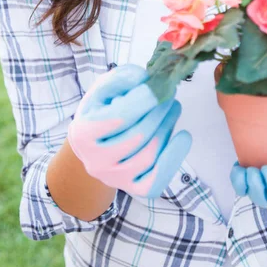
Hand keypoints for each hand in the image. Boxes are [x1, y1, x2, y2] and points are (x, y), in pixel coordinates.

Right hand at [68, 64, 191, 198]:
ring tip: (174, 107)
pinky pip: (157, 179)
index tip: (160, 83)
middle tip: (171, 92)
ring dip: (168, 126)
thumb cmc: (100, 111)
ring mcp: (115, 179)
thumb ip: (121, 79)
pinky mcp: (133, 189)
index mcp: (83, 134)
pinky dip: (174, 157)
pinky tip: (183, 136)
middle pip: (138, 135)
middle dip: (160, 110)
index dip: (144, 100)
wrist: (94, 146)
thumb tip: (145, 77)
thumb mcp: (103, 89)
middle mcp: (96, 162)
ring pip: (150, 154)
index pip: (119, 118)